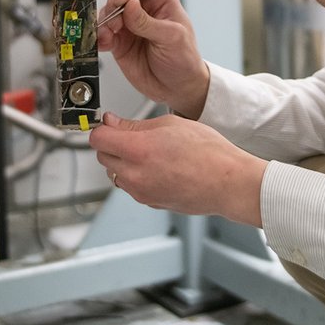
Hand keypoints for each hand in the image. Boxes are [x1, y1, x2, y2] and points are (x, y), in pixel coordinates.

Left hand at [90, 112, 265, 226]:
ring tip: (150, 153)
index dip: (103, 128)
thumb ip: (134, 124)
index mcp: (137, 150)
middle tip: (133, 136)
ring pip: (115, 173)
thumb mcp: (170, 124)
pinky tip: (159, 167)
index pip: (97, 138)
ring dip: (123, 162)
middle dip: (113, 144)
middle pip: (102, 156)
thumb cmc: (208, 152)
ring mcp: (140, 192)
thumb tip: (112, 122)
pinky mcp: (149, 202)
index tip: (110, 124)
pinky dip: (137, 176)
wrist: (227, 182)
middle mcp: (134, 174)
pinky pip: (131, 186)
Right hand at [97, 0, 209, 119]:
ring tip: (111, 35)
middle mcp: (142, 8)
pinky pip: (102, 33)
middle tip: (117, 22)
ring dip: (105, 21)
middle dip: (114, 4)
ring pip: (107, 11)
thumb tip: (130, 5)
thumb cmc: (184, 59)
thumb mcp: (172, 38)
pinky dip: (99, 36)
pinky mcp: (118, 42)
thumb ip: (148, 23)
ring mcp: (129, 25)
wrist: (177, 88)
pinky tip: (104, 43)